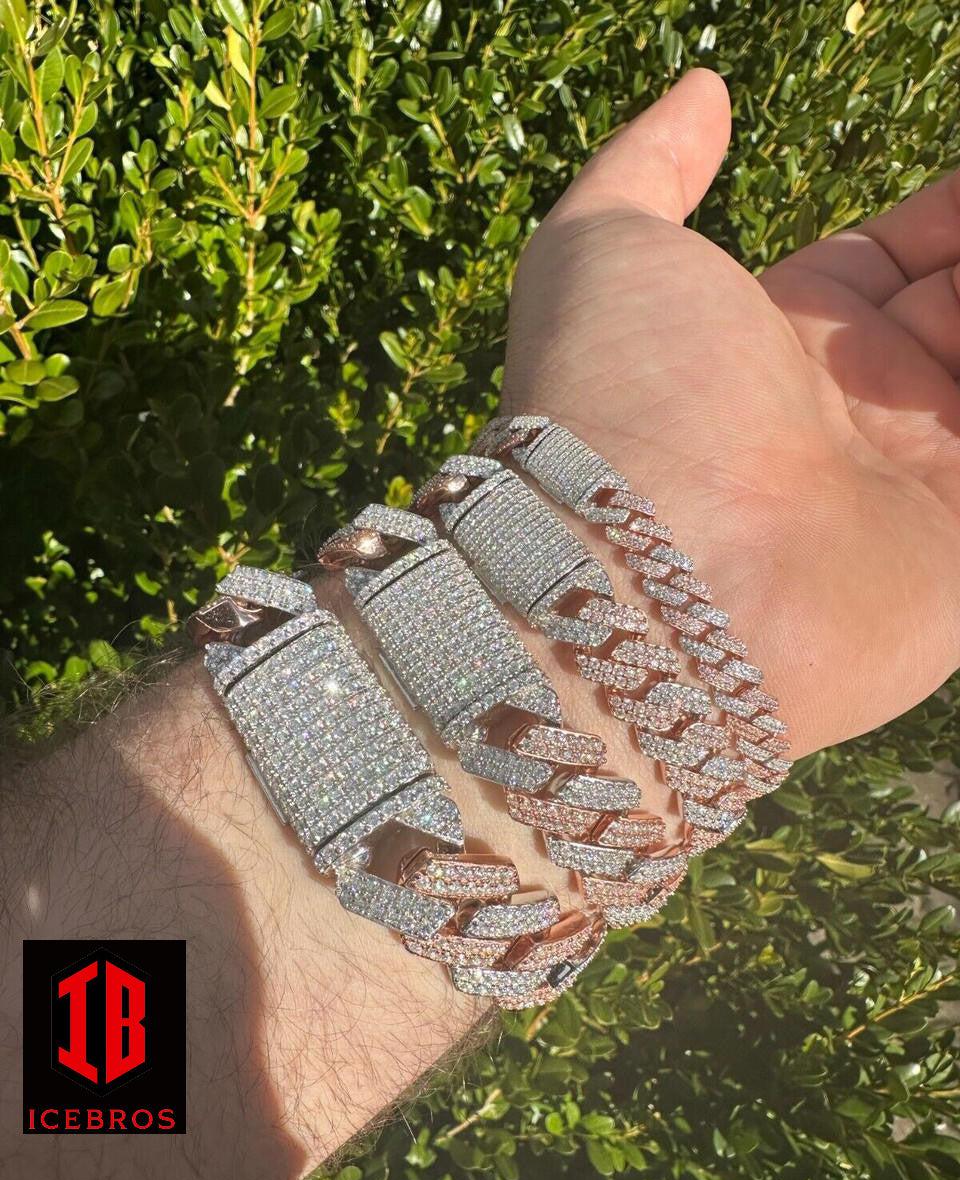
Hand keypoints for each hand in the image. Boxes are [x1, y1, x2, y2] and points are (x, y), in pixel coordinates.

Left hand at [502, 69, 959, 757]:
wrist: (652, 578)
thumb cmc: (622, 400)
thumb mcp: (603, 247)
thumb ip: (648, 168)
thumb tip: (702, 95)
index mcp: (783, 335)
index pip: (898, 257)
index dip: (950, 213)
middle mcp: (855, 410)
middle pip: (958, 310)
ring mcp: (917, 483)